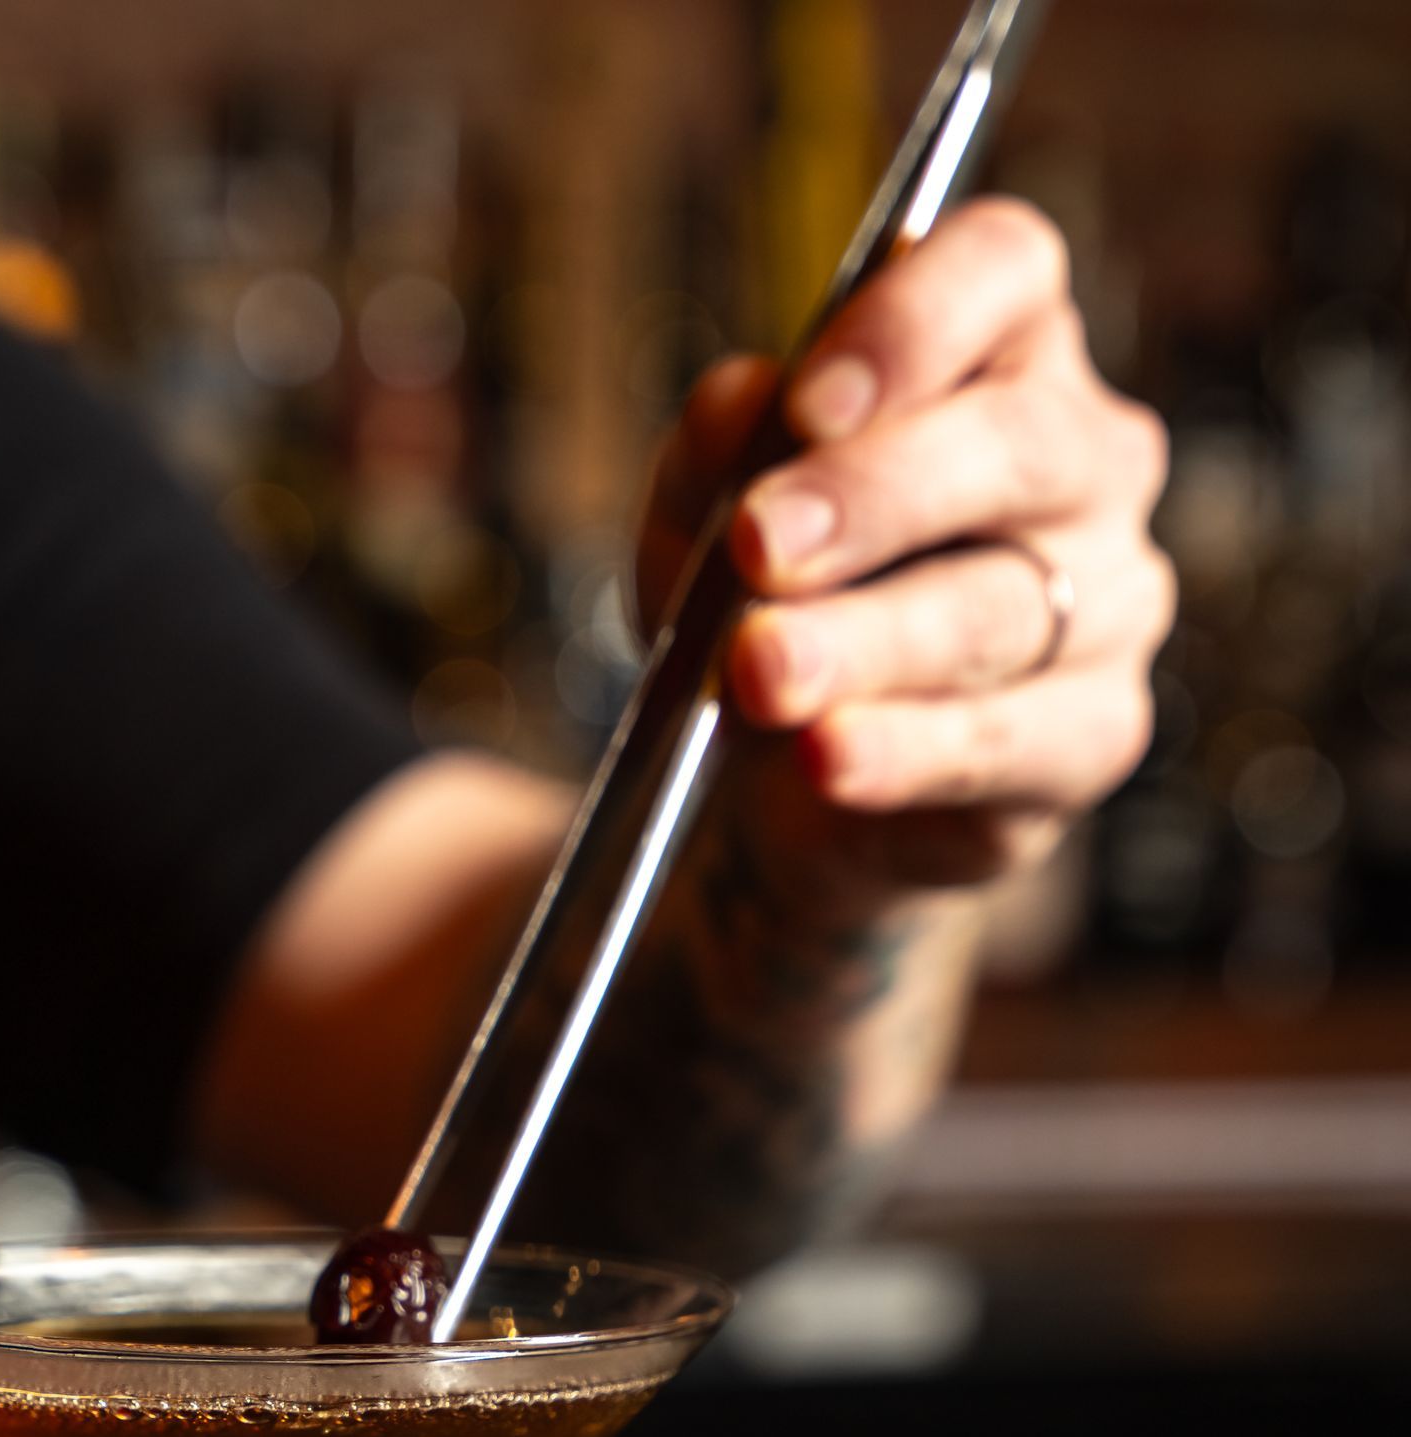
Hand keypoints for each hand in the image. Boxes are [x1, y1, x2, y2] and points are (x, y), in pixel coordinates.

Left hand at [639, 200, 1174, 890]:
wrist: (790, 786)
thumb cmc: (772, 606)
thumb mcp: (706, 513)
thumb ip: (718, 450)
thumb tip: (744, 397)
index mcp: (1000, 353)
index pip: (1002, 270)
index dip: (912, 322)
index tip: (806, 402)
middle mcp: (1085, 459)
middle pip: (1015, 443)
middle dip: (873, 496)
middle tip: (760, 548)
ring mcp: (1111, 599)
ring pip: (999, 606)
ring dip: (867, 641)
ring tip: (764, 676)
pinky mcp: (1097, 731)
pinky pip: (1011, 740)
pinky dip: (908, 751)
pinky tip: (832, 756)